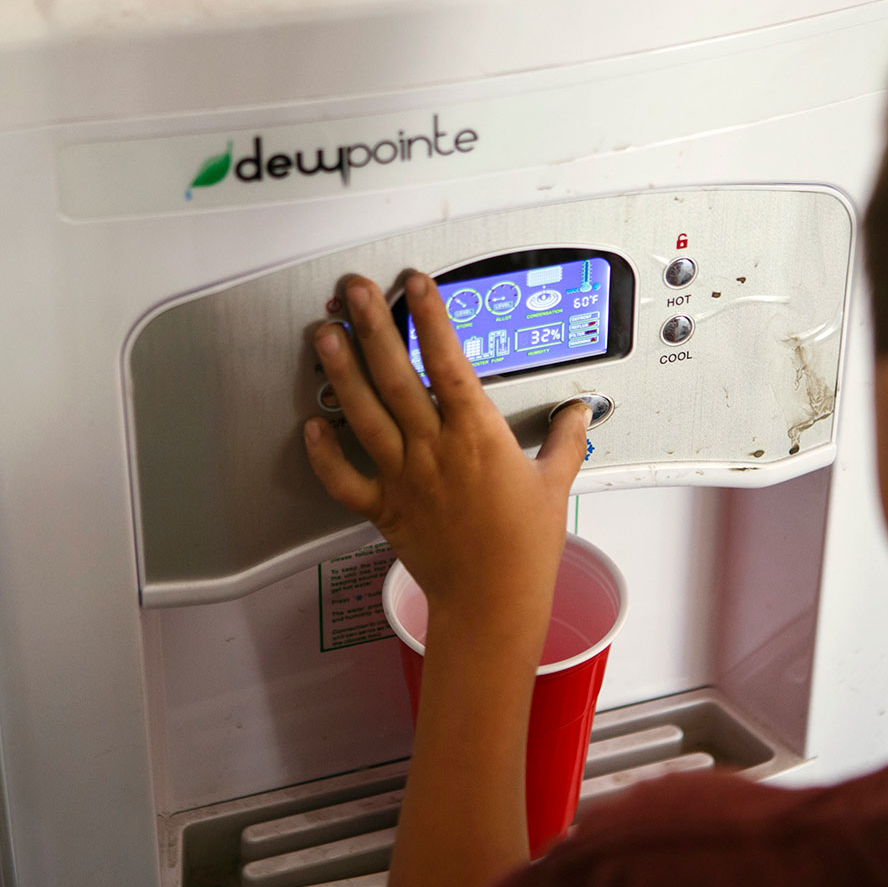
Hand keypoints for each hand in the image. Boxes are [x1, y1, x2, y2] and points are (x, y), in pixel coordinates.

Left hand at [304, 272, 591, 626]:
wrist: (493, 602)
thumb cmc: (525, 549)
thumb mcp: (554, 483)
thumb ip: (562, 440)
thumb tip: (575, 412)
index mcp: (478, 436)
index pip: (450, 361)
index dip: (431, 318)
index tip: (417, 284)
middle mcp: (435, 449)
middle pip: (397, 376)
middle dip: (373, 327)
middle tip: (356, 290)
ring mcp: (405, 477)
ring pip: (365, 414)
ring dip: (342, 372)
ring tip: (325, 334)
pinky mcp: (384, 509)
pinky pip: (345, 479)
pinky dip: (324, 454)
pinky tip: (312, 425)